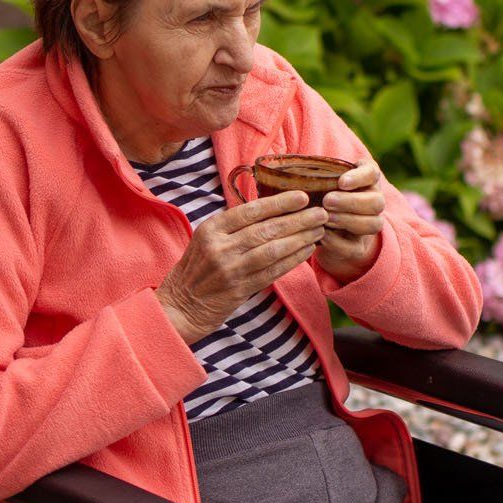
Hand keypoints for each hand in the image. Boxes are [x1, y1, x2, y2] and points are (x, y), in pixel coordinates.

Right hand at [156, 191, 326, 343]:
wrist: (181, 306)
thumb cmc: (199, 268)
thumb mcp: (208, 239)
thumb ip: (234, 225)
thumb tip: (273, 208)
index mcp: (212, 229)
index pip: (250, 210)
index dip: (278, 203)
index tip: (302, 196)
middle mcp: (219, 247)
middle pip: (266, 229)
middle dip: (297, 220)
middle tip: (321, 213)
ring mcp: (230, 269)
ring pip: (272, 250)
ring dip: (300, 239)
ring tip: (319, 230)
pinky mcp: (240, 289)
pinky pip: (273, 271)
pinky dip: (293, 260)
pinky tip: (307, 251)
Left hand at [314, 160, 385, 283]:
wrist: (324, 228)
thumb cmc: (317, 195)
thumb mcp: (317, 181)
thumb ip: (311, 174)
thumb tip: (276, 168)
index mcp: (366, 180)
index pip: (372, 173)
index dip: (360, 177)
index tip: (341, 182)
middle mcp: (373, 201)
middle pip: (377, 202)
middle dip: (351, 202)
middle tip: (327, 201)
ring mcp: (369, 225)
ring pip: (373, 224)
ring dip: (348, 220)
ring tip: (326, 218)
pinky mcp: (359, 246)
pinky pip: (356, 246)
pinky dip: (338, 242)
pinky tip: (322, 235)